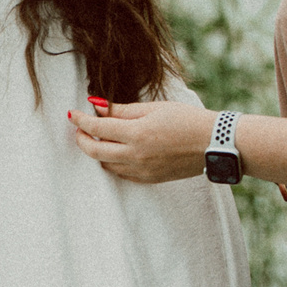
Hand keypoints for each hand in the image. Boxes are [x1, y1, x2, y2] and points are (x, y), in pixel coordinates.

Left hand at [69, 99, 215, 183]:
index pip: (98, 128)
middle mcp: (136, 155)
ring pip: (106, 164)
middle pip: (95, 150)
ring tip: (95, 138)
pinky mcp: (149, 179)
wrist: (214, 143)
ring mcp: (142, 170)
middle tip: (79, 129)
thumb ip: (123, 110)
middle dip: (82, 139)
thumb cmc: (186, 119)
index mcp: (137, 134)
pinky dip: (111, 162)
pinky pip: (121, 173)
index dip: (81, 120)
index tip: (72, 114)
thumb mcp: (154, 108)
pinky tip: (113, 152)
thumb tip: (97, 107)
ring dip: (95, 152)